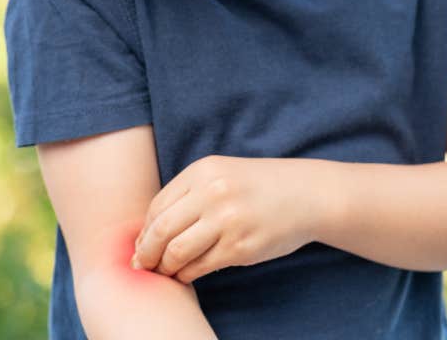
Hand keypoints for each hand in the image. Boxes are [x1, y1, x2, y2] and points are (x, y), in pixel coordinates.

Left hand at [131, 155, 315, 283]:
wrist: (304, 194)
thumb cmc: (256, 187)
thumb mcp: (220, 175)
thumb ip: (188, 195)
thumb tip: (148, 233)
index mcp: (203, 171)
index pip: (158, 206)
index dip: (145, 231)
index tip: (142, 245)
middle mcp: (213, 192)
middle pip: (161, 230)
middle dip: (146, 254)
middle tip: (143, 265)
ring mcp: (227, 221)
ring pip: (176, 252)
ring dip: (165, 267)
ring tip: (166, 270)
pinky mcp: (241, 247)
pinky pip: (200, 267)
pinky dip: (187, 274)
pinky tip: (187, 273)